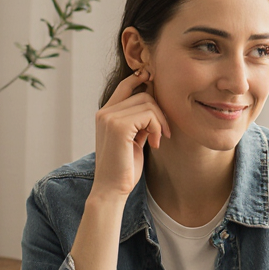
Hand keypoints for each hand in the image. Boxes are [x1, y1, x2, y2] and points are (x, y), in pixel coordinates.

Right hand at [88, 69, 170, 200]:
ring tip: (158, 140)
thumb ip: (139, 120)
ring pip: (148, 103)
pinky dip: (158, 128)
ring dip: (160, 122)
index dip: (142, 80)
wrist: (112, 189)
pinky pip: (149, 115)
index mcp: (105, 114)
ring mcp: (109, 118)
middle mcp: (104, 113)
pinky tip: (155, 144)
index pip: (125, 85)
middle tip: (164, 133)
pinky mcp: (119, 126)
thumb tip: (155, 101)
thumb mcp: (133, 138)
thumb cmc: (124, 167)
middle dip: (159, 112)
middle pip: (142, 94)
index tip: (156, 84)